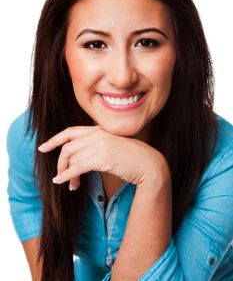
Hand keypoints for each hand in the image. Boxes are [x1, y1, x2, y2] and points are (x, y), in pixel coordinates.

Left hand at [38, 125, 168, 189]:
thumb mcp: (113, 147)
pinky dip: (67, 175)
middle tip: (59, 175)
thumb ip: (97, 146)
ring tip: (68, 185)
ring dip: (65, 173)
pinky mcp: (103, 157)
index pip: (71, 132)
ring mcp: (101, 144)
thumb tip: (79, 158)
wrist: (150, 165)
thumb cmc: (132, 159)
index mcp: (100, 130)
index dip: (54, 139)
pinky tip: (64, 182)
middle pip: (68, 146)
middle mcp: (98, 134)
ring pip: (71, 157)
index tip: (43, 148)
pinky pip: (77, 167)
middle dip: (60, 162)